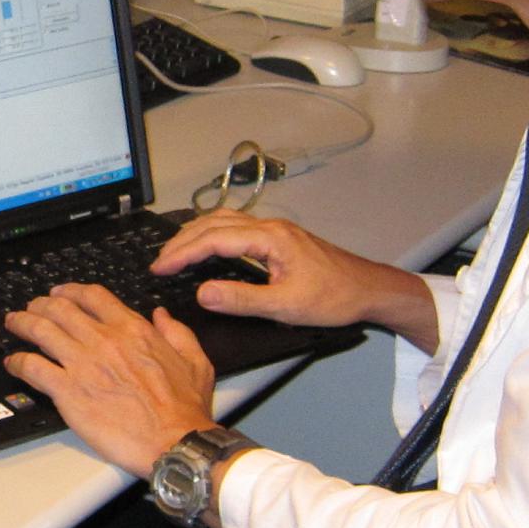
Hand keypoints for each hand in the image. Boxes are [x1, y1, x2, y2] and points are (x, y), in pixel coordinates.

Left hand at [2, 284, 219, 477]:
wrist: (174, 441)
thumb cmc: (184, 410)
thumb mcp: (195, 360)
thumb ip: (177, 332)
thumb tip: (161, 315)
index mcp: (133, 330)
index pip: (93, 296)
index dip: (70, 290)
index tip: (61, 293)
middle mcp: (104, 341)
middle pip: (60, 308)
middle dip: (41, 304)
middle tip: (32, 308)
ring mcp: (84, 364)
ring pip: (41, 330)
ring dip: (22, 323)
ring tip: (13, 323)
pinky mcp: (69, 391)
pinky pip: (33, 368)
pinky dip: (18, 362)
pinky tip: (13, 364)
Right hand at [154, 211, 438, 353]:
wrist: (370, 289)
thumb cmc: (334, 298)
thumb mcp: (286, 306)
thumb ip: (241, 299)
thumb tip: (202, 293)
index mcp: (270, 238)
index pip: (214, 239)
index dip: (183, 253)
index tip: (160, 268)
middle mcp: (270, 227)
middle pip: (214, 223)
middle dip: (182, 241)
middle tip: (159, 262)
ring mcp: (276, 230)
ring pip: (225, 221)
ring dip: (196, 234)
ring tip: (175, 252)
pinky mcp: (280, 238)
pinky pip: (236, 228)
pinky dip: (213, 234)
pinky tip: (208, 247)